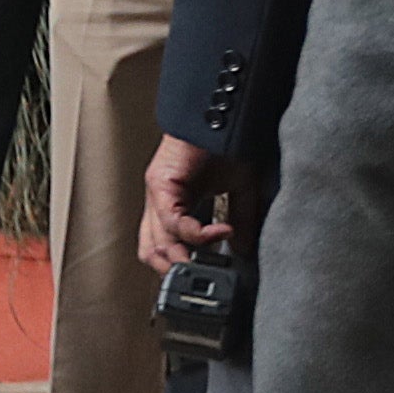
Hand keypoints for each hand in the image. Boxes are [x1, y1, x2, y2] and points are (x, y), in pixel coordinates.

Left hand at [139, 135, 242, 279]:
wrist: (222, 113)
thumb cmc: (227, 141)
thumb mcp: (240, 188)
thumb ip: (240, 218)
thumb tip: (242, 250)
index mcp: (173, 203)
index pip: (162, 247)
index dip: (177, 266)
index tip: (202, 278)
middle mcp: (158, 201)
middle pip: (151, 251)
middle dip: (175, 271)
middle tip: (202, 279)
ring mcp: (156, 194)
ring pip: (155, 242)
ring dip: (182, 259)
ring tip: (208, 263)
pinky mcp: (161, 184)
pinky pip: (175, 222)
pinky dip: (200, 235)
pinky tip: (222, 234)